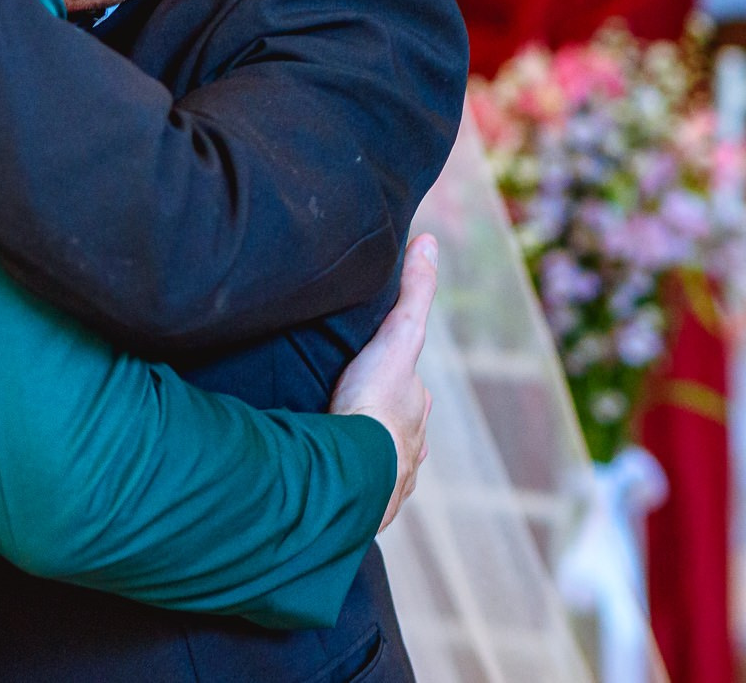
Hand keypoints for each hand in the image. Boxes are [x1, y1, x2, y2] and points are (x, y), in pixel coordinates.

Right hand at [331, 234, 436, 531]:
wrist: (355, 472)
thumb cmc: (377, 403)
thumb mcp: (399, 335)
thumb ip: (414, 292)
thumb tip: (429, 239)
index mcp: (415, 410)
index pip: (406, 387)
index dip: (388, 374)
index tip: (364, 368)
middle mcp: (408, 448)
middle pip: (389, 425)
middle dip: (369, 416)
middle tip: (336, 403)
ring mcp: (386, 480)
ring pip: (370, 460)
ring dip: (351, 453)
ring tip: (321, 442)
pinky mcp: (360, 506)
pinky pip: (349, 490)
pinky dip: (336, 481)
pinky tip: (316, 478)